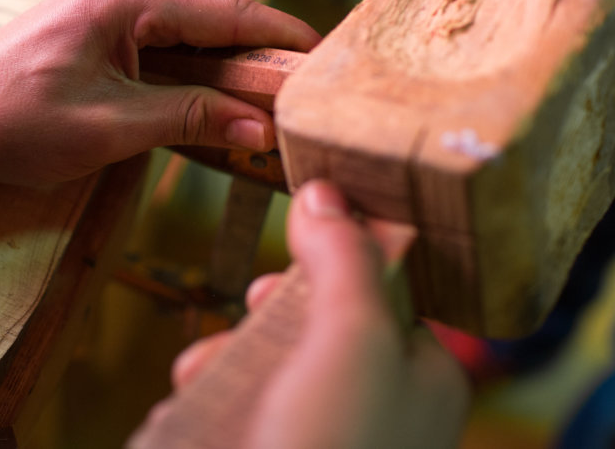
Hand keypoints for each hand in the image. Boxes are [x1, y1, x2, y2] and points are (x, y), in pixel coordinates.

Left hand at [0, 0, 320, 185]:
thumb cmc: (18, 122)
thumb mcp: (112, 126)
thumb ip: (192, 119)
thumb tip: (259, 128)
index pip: (227, 11)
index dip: (280, 34)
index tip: (324, 56)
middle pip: (213, 19)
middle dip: (260, 54)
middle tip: (304, 89)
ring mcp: (107, 8)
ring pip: (190, 34)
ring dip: (227, 67)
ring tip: (272, 99)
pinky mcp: (97, 31)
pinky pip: (162, 46)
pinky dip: (194, 73)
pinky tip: (218, 100)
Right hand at [163, 181, 469, 448]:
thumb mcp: (351, 337)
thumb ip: (343, 258)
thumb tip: (325, 191)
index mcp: (419, 372)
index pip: (378, 287)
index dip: (332, 259)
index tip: (295, 248)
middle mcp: (378, 406)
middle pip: (315, 322)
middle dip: (268, 312)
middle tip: (252, 309)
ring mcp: (324, 436)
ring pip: (267, 362)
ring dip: (228, 355)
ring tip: (204, 371)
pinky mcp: (272, 448)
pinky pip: (238, 404)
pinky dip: (211, 395)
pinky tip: (195, 400)